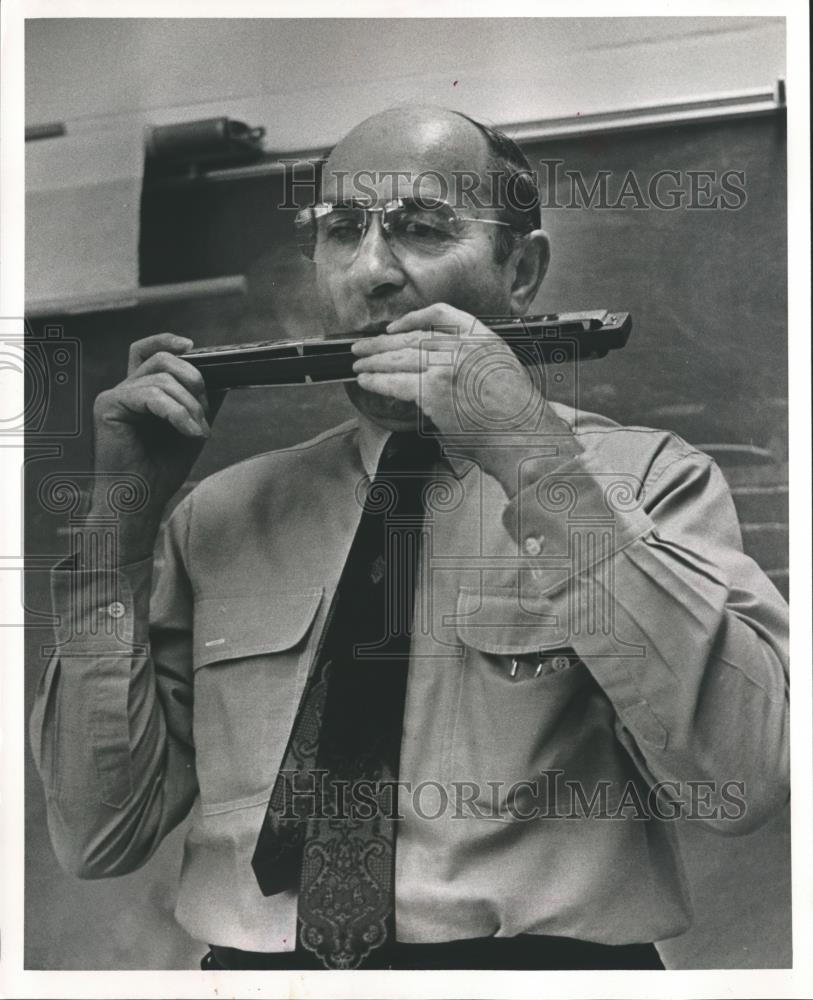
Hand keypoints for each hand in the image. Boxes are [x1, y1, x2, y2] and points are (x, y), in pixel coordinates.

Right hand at [89, 333, 223, 559]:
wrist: (140, 500)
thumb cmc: (161, 469)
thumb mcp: (192, 429)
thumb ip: (202, 403)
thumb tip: (223, 377)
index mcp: (141, 391)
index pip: (147, 351)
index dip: (168, 341)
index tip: (193, 346)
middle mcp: (125, 390)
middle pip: (160, 360)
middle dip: (192, 379)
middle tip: (205, 408)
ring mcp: (114, 396)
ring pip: (160, 379)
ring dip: (189, 405)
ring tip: (199, 430)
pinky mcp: (108, 406)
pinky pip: (150, 395)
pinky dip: (176, 412)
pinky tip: (190, 431)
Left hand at [352, 304, 571, 490]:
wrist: (525, 437)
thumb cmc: (516, 417)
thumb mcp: (499, 371)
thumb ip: (467, 363)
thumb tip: (434, 373)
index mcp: (482, 337)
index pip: (441, 313)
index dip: (412, 318)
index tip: (394, 327)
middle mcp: (464, 346)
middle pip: (413, 337)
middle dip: (382, 342)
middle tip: (362, 347)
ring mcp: (448, 366)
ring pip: (402, 357)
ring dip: (374, 361)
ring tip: (358, 364)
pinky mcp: (435, 390)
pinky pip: (397, 382)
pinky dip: (378, 381)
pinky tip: (367, 381)